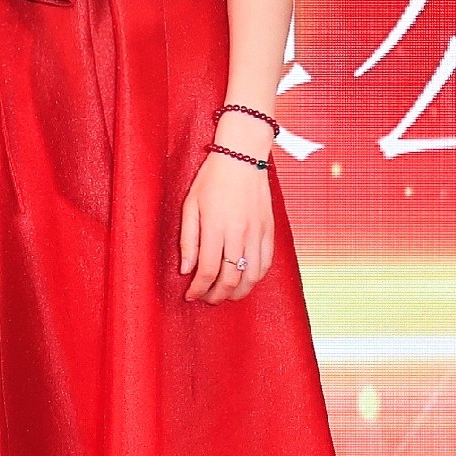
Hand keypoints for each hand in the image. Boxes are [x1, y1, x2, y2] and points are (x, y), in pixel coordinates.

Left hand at [177, 136, 275, 304]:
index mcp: (215, 227)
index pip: (206, 271)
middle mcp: (238, 233)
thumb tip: (186, 270)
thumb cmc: (212, 179)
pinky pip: (266, 263)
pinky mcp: (269, 230)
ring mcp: (257, 233)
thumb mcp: (190, 205)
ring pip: (251, 276)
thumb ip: (188, 240)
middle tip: (207, 298)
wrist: (242, 157)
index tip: (191, 296)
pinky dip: (256, 278)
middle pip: (230, 279)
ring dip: (238, 292)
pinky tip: (245, 280)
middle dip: (217, 296)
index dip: (198, 290)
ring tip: (226, 294)